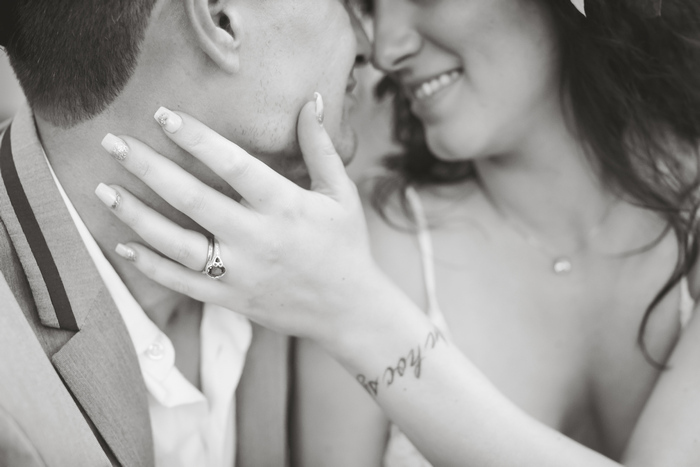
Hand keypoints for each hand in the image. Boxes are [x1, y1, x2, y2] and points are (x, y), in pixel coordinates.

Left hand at [96, 95, 386, 346]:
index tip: (162, 114)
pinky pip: (182, 283)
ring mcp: (241, 273)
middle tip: (113, 143)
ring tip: (104, 189)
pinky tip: (123, 243)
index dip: (196, 138)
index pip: (234, 165)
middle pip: (193, 200)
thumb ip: (319, 146)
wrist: (348, 310)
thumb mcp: (340, 192)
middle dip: (149, 168)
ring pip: (178, 244)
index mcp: (286, 207)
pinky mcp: (231, 299)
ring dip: (137, 215)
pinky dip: (150, 265)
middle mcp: (258, 239)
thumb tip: (310, 99)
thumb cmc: (346, 245)